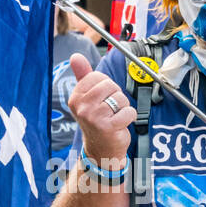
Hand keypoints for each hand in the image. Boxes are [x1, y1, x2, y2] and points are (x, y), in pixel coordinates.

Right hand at [67, 53, 135, 169]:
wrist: (101, 150)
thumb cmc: (97, 121)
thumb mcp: (88, 98)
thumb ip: (83, 76)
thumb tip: (75, 56)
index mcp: (76, 97)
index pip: (98, 77)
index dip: (106, 87)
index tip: (101, 100)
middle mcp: (82, 107)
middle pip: (110, 85)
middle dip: (116, 96)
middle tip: (110, 110)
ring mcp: (93, 117)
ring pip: (120, 98)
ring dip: (123, 107)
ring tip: (114, 117)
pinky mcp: (107, 127)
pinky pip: (128, 111)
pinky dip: (129, 117)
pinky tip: (120, 124)